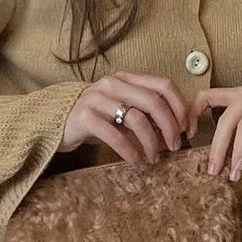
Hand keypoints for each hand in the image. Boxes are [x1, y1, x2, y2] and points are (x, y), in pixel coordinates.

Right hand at [61, 72, 187, 165]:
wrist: (55, 122)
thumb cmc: (96, 119)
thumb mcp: (122, 111)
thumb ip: (146, 115)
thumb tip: (174, 133)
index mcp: (126, 78)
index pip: (164, 84)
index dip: (180, 107)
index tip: (186, 129)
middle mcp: (113, 84)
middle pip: (154, 102)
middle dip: (170, 127)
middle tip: (175, 147)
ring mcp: (97, 98)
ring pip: (138, 120)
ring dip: (152, 143)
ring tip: (154, 159)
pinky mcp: (85, 118)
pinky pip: (116, 137)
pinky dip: (132, 153)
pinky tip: (137, 163)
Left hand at [188, 78, 241, 180]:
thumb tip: (221, 166)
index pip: (208, 96)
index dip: (192, 113)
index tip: (185, 135)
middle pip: (225, 118)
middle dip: (215, 147)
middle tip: (210, 171)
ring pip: (240, 125)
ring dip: (233, 154)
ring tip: (230, 175)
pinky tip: (241, 167)